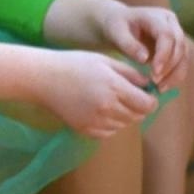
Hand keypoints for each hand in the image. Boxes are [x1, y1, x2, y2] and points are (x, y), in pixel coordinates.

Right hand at [34, 50, 157, 137]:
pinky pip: (109, 132)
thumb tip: (150, 86)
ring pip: (124, 124)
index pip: (148, 105)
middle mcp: (106, 108)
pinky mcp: (85, 130)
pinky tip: (99, 110)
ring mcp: (95, 121)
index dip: (151, 100)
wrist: (42, 78)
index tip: (145, 94)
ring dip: (124, 115)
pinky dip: (110, 124)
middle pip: (138, 116)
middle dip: (138, 107)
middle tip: (127, 96)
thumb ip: (131, 74)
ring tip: (110, 101)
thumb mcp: (106, 61)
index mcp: (114, 88)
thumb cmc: (74, 64)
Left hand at [95, 3, 188, 90]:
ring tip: (161, 88)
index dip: (164, 54)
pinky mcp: (176, 47)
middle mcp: (171, 23)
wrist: (119, 25)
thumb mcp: (116, 32)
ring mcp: (176, 34)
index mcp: (157, 16)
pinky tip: (163, 87)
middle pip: (180, 46)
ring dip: (175, 74)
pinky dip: (174, 75)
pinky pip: (181, 62)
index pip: (167, 35)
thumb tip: (144, 59)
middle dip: (170, 66)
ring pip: (184, 56)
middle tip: (156, 83)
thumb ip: (129, 44)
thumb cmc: (115, 27)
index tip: (155, 71)